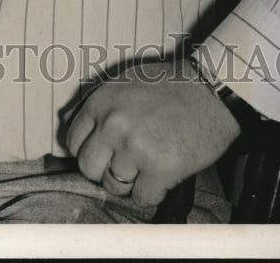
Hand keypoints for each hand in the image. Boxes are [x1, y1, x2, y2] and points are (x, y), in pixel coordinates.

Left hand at [66, 60, 240, 206]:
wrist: (211, 90)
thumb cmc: (171, 84)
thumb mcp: (125, 82)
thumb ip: (97, 104)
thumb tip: (69, 124)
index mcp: (101, 101)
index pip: (73, 141)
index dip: (88, 150)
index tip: (102, 154)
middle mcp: (113, 124)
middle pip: (88, 168)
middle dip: (104, 170)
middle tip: (124, 164)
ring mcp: (135, 147)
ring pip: (114, 186)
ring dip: (130, 182)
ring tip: (147, 167)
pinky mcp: (159, 168)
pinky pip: (143, 197)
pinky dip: (153, 192)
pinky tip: (163, 176)